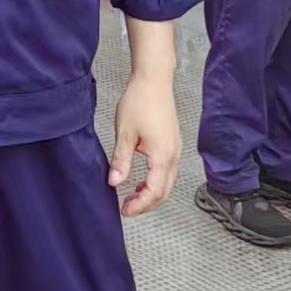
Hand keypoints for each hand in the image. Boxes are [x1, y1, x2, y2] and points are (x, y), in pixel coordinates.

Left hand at [109, 71, 180, 216]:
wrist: (154, 80)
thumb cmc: (140, 101)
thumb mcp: (124, 133)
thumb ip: (121, 160)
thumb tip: (115, 182)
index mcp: (162, 156)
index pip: (154, 191)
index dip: (140, 205)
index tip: (125, 210)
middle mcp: (173, 156)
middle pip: (164, 191)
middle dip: (146, 204)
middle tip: (127, 208)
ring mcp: (175, 150)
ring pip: (167, 182)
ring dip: (152, 194)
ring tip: (132, 196)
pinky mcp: (173, 144)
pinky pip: (167, 171)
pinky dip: (156, 181)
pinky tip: (142, 180)